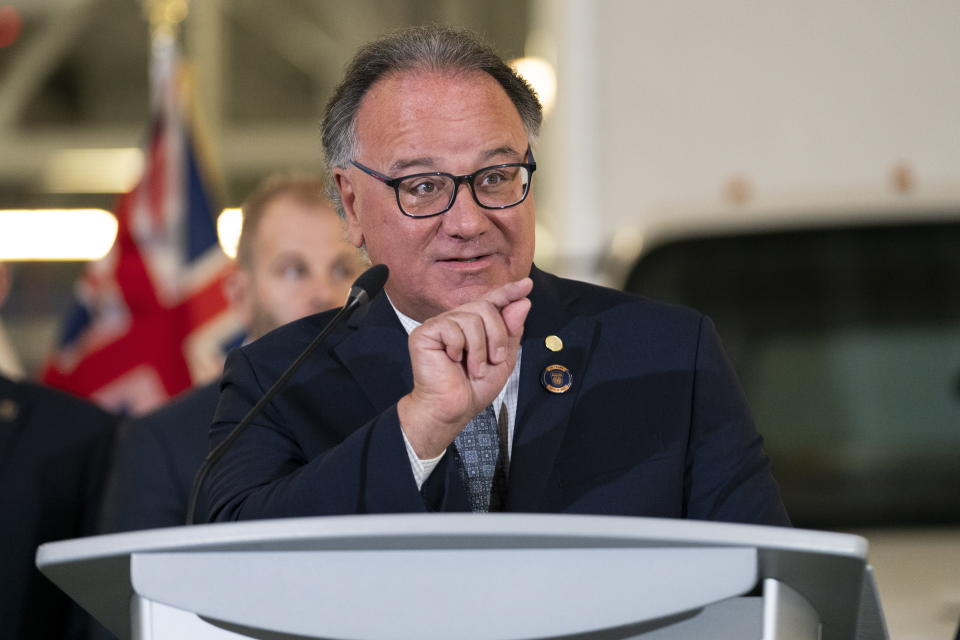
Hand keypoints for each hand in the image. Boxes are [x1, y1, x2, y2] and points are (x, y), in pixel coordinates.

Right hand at [398, 277, 532, 457]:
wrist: (453, 408)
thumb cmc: (474, 388)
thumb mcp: (503, 360)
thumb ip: (511, 331)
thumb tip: (522, 302)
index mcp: (474, 326)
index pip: (492, 301)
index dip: (508, 292)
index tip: (526, 285)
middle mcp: (456, 320)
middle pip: (485, 306)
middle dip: (497, 334)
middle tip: (494, 360)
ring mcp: (440, 324)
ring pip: (471, 317)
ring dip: (479, 348)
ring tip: (474, 368)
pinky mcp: (425, 332)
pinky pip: (452, 327)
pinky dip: (459, 347)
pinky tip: (452, 360)